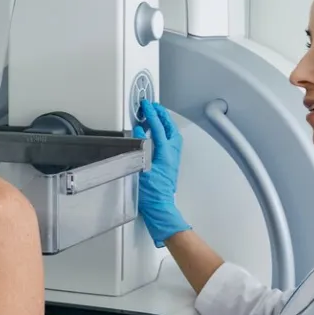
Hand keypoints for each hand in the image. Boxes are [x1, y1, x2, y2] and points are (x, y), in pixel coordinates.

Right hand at [132, 100, 190, 245]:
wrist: (160, 209)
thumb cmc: (151, 195)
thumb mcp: (141, 169)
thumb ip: (141, 148)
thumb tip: (141, 133)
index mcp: (165, 154)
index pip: (159, 128)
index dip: (152, 115)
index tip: (147, 105)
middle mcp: (172, 155)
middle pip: (170, 129)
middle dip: (162, 115)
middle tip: (154, 107)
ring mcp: (172, 159)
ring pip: (172, 135)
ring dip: (164, 124)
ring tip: (156, 116)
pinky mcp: (170, 164)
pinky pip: (170, 142)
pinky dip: (164, 133)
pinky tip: (157, 134)